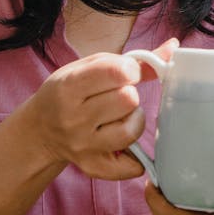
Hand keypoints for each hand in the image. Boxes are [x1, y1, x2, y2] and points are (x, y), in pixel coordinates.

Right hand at [23, 38, 176, 179]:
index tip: (125, 73)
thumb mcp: (89, 67)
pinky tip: (124, 144)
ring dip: (133, 120)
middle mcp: (73, 117)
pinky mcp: (93, 167)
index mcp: (69, 86)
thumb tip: (174, 47)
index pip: (117, 72)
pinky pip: (131, 166)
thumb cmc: (68, 92)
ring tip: (120, 116)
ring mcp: (83, 145)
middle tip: (117, 96)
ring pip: (132, 130)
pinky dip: (135, 156)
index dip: (130, 70)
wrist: (40, 130)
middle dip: (129, 94)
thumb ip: (132, 60)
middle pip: (128, 100)